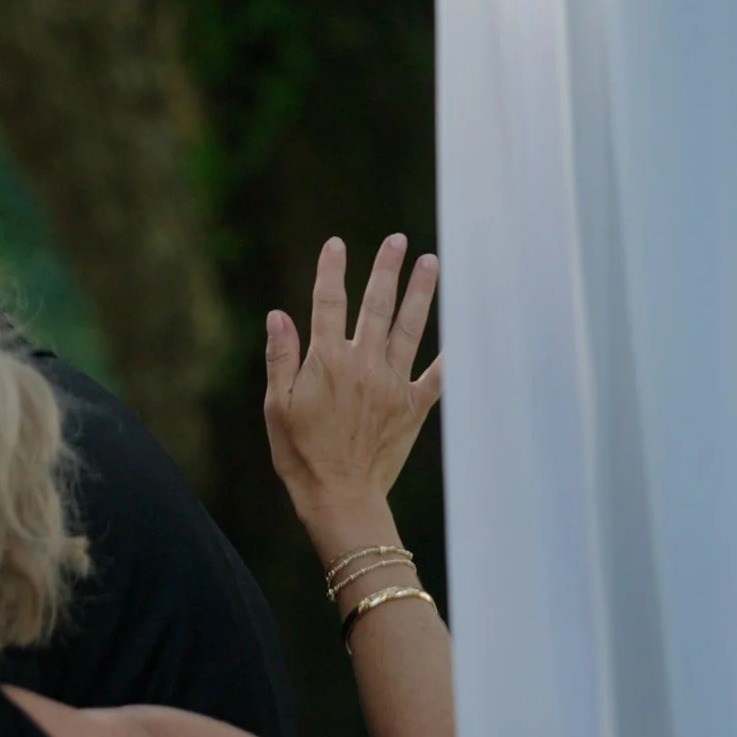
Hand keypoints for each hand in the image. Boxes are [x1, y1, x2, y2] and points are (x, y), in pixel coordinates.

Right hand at [263, 235, 442, 533]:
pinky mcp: (412, 406)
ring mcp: (392, 383)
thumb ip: (281, 357)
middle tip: (397, 241)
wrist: (339, 496)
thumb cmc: (299, 454)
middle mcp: (363, 363)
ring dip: (420, 293)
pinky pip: (435, 375)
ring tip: (431, 263)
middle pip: (376, 306)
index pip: (327, 304)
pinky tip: (460, 335)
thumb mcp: (276, 406)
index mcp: (326, 361)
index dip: (331, 271)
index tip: (337, 244)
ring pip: (409, 328)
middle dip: (386, 270)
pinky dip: (448, 354)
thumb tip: (278, 316)